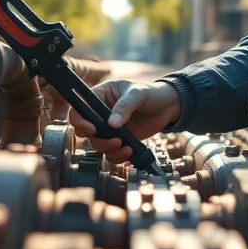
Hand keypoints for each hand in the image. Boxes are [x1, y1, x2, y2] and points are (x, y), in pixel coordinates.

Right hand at [68, 79, 182, 163]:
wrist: (168, 106)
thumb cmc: (151, 93)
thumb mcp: (138, 93)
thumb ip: (125, 106)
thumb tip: (112, 124)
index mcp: (100, 95)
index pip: (79, 108)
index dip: (79, 120)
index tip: (91, 129)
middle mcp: (101, 113)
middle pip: (85, 131)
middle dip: (97, 139)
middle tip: (114, 140)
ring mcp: (109, 128)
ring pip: (97, 144)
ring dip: (108, 149)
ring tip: (125, 146)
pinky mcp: (119, 140)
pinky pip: (111, 152)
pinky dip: (118, 156)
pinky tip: (130, 151)